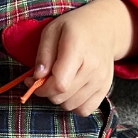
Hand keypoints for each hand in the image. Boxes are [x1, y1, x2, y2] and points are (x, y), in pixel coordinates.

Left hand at [32, 0, 137, 114]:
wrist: (104, 27)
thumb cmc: (74, 27)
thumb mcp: (52, 31)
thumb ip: (43, 54)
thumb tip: (37, 77)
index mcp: (78, 50)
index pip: (58, 84)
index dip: (41, 88)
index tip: (32, 81)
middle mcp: (93, 68)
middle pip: (63, 96)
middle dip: (47, 92)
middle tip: (44, 79)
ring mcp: (101, 80)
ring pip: (71, 105)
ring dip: (60, 98)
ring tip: (59, 82)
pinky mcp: (105, 88)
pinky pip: (85, 110)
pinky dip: (74, 105)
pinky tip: (71, 91)